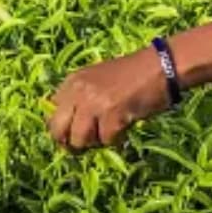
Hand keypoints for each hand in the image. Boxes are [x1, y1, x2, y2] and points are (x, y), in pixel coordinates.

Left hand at [46, 48, 171, 151]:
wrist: (160, 66)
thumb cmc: (132, 75)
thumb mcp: (97, 81)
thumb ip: (80, 100)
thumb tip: (66, 134)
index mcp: (72, 81)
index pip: (51, 113)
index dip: (62, 129)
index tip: (74, 135)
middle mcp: (78, 90)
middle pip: (58, 131)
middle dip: (70, 143)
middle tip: (85, 146)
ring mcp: (94, 102)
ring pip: (80, 140)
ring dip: (96, 142)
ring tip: (111, 130)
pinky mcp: (112, 113)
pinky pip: (106, 140)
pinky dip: (118, 139)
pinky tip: (127, 125)